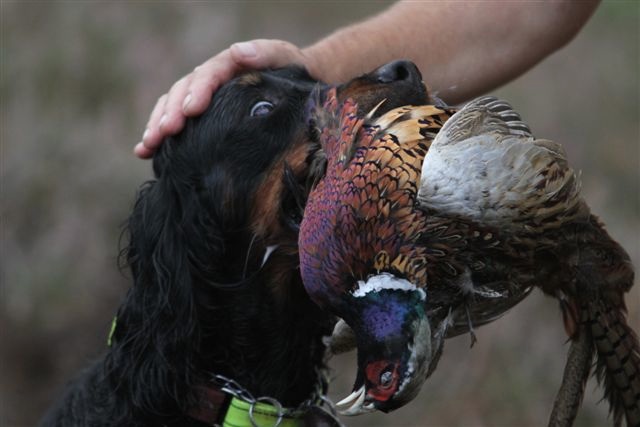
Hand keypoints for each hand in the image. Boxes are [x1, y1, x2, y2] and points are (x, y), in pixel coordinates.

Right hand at [135, 39, 313, 157]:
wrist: (293, 84)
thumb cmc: (289, 71)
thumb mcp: (282, 57)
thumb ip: (264, 53)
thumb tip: (238, 51)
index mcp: (226, 66)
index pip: (207, 76)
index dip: (197, 92)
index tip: (190, 111)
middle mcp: (207, 80)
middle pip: (182, 92)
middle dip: (171, 113)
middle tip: (165, 133)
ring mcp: (200, 98)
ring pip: (171, 107)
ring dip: (157, 126)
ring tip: (148, 146)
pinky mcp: (199, 116)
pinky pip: (174, 122)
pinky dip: (158, 135)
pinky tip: (144, 153)